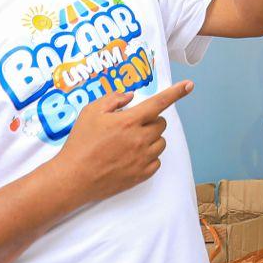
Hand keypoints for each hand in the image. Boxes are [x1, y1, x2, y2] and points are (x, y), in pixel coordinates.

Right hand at [51, 80, 191, 207]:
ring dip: (151, 138)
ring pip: (161, 142)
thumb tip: (130, 97)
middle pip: (161, 123)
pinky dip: (148, 156)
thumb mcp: (91, 112)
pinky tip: (131, 156)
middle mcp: (140, 139)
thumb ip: (113, 99)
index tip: (189, 85)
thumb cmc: (80, 143)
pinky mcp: (141, 175)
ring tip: (130, 142)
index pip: (159, 102)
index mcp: (129, 121)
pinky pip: (156, 161)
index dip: (176, 92)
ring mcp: (142, 158)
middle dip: (151, 120)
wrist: (73, 177)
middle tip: (132, 125)